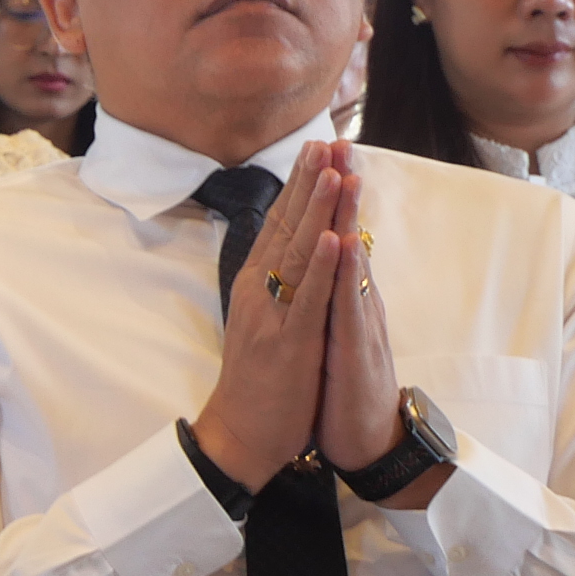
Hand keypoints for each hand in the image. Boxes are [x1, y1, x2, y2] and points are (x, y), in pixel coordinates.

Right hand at [191, 144, 351, 490]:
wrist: (240, 435)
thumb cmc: (258, 383)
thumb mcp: (264, 324)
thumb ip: (276, 286)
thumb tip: (292, 252)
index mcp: (257, 286)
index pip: (280, 225)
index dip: (300, 186)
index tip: (317, 149)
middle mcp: (260, 292)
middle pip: (287, 227)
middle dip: (310, 183)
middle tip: (326, 141)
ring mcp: (274, 315)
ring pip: (298, 253)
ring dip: (317, 209)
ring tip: (333, 171)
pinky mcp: (290, 342)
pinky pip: (308, 299)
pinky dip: (322, 267)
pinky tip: (334, 237)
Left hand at [314, 176, 406, 475]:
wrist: (365, 438)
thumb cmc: (342, 385)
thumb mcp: (330, 331)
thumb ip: (331, 294)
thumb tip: (326, 261)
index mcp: (340, 294)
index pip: (332, 235)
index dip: (326, 196)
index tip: (319, 152)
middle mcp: (352, 299)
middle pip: (345, 235)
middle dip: (339, 188)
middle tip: (337, 138)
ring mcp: (357, 320)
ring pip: (351, 260)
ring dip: (346, 215)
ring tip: (345, 171)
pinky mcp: (356, 348)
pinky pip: (348, 304)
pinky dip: (345, 273)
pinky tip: (343, 243)